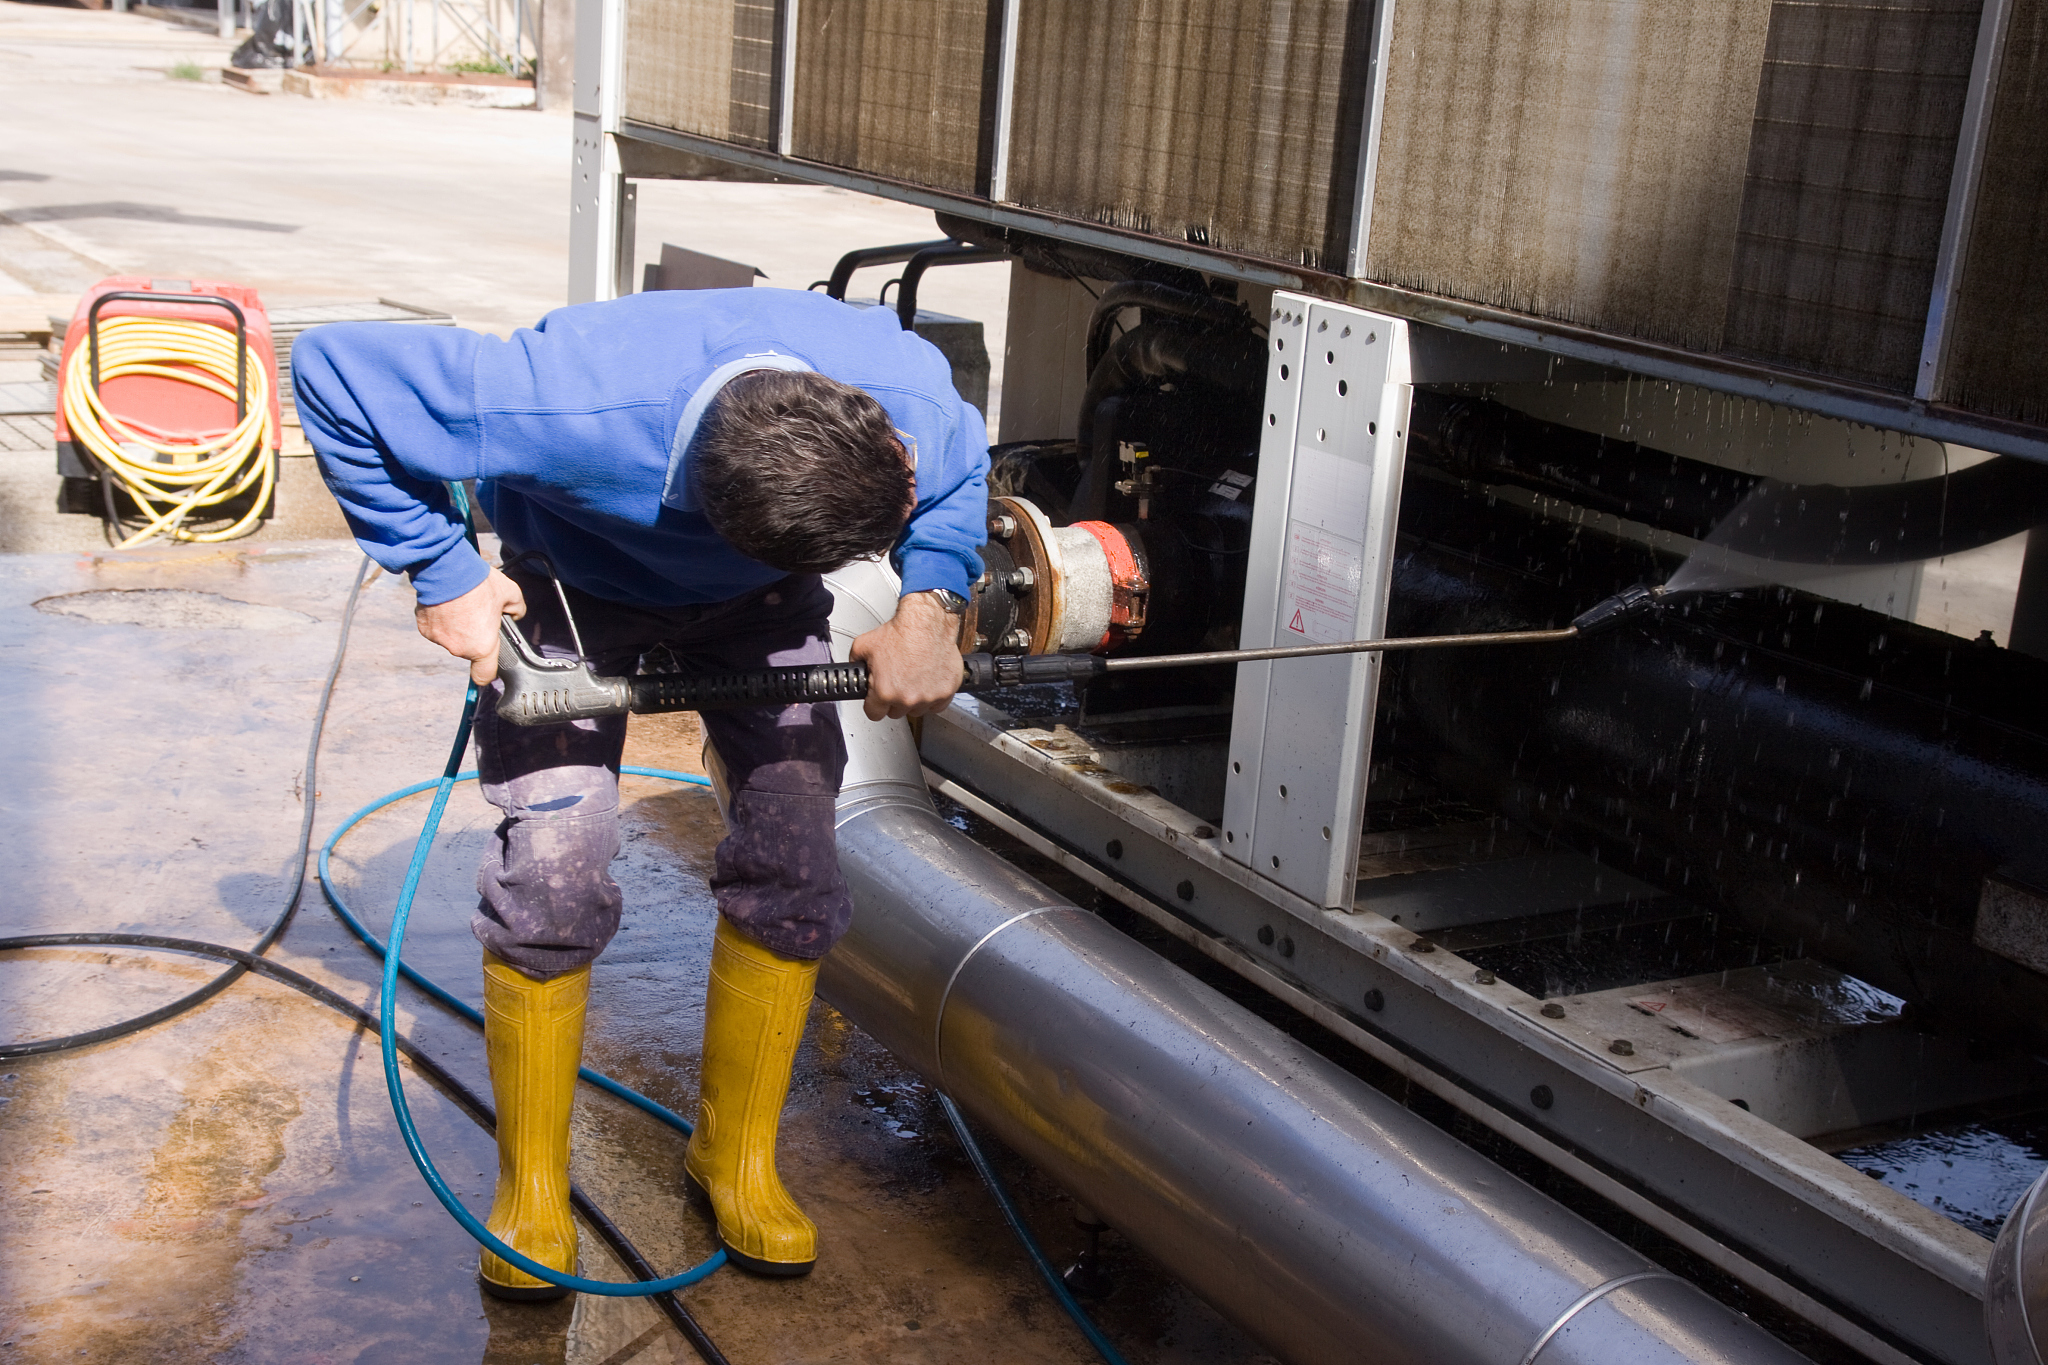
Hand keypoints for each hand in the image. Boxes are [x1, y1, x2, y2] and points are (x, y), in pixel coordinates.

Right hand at [416, 566, 525, 684]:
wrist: (445, 568)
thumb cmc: (478, 582)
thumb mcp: (511, 593)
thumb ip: (517, 610)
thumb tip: (516, 615)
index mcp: (482, 646)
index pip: (484, 676)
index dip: (488, 673)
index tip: (490, 667)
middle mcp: (459, 648)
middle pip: (469, 651)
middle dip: (475, 636)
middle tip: (479, 615)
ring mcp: (439, 639)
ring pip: (452, 639)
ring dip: (457, 628)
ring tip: (462, 606)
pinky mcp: (425, 628)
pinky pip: (437, 629)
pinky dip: (442, 620)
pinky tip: (448, 604)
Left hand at [849, 591, 963, 720]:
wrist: (927, 622)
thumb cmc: (901, 632)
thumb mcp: (863, 645)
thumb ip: (856, 664)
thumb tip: (855, 671)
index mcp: (884, 692)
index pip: (874, 714)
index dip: (874, 705)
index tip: (877, 700)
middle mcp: (907, 698)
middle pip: (896, 712)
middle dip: (894, 700)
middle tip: (897, 682)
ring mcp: (928, 697)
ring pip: (917, 710)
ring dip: (915, 699)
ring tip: (913, 679)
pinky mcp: (946, 692)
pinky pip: (937, 705)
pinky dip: (933, 697)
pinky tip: (928, 683)